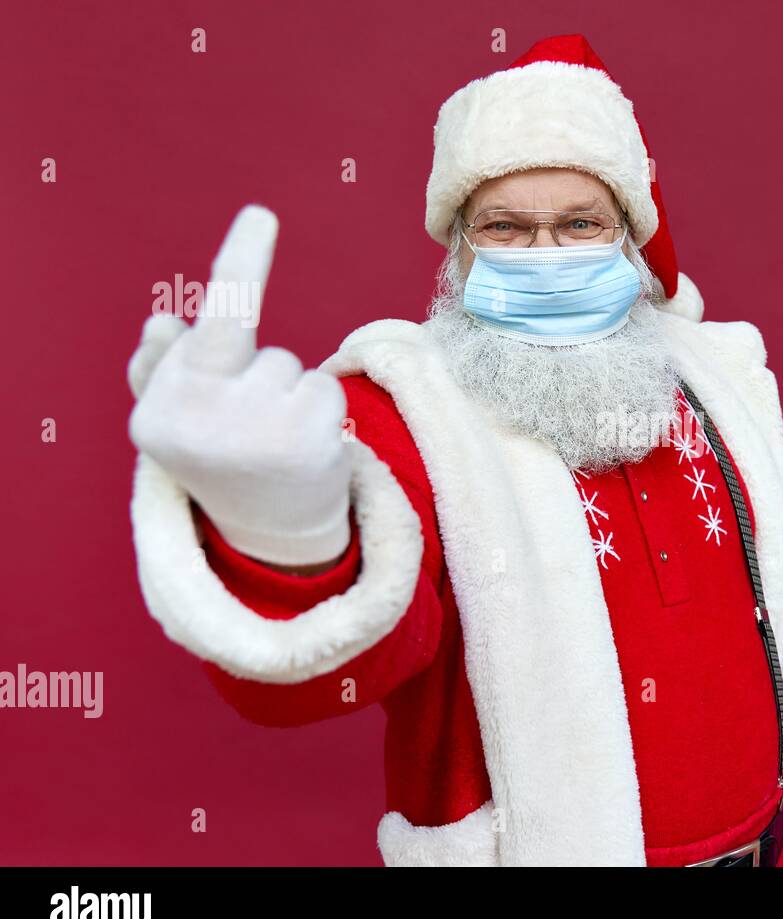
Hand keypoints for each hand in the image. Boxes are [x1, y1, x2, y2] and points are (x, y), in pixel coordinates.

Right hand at [128, 205, 352, 566]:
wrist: (270, 537)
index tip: (263, 214)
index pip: (204, 329)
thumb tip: (162, 323)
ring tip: (275, 441)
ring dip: (287, 393)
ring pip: (288, 366)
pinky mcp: (307, 443)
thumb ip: (161, 373)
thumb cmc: (219, 461)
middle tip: (256, 283)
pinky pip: (323, 389)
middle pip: (245, 340)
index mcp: (157, 413)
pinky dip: (319, 411)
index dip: (242, 263)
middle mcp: (200, 422)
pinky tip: (304, 450)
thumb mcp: (175, 423)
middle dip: (251, 328)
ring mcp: (258, 434)